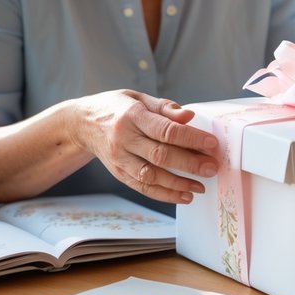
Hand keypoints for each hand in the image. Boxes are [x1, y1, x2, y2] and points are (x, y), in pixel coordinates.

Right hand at [70, 90, 219, 203]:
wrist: (82, 123)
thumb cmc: (116, 107)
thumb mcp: (139, 98)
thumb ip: (165, 108)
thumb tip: (189, 116)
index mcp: (132, 116)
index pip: (166, 130)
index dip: (191, 138)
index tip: (212, 144)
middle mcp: (124, 139)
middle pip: (160, 155)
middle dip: (189, 164)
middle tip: (211, 168)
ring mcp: (120, 159)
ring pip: (151, 176)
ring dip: (178, 184)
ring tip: (200, 186)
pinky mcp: (119, 173)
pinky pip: (143, 188)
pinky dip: (164, 194)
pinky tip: (183, 196)